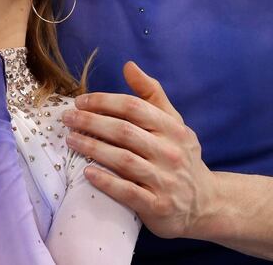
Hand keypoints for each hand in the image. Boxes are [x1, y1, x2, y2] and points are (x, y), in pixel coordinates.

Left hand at [62, 62, 217, 238]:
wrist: (205, 203)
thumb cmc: (179, 155)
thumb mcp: (173, 122)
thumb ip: (151, 93)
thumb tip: (128, 65)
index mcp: (173, 129)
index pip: (133, 107)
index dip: (104, 101)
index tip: (80, 101)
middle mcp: (171, 152)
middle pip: (124, 131)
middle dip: (91, 122)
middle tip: (67, 118)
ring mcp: (165, 180)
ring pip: (123, 160)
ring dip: (92, 148)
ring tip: (70, 140)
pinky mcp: (158, 206)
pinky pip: (128, 192)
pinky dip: (106, 181)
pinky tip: (87, 172)